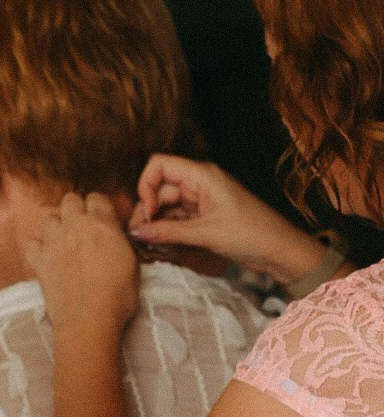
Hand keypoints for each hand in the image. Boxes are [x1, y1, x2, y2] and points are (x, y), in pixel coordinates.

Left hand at [23, 192, 137, 336]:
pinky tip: (46, 256)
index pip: (98, 198)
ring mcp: (54, 242)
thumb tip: (114, 237)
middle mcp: (76, 226)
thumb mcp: (132, 263)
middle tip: (82, 227)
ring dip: (56, 225)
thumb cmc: (117, 296)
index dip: (99, 207)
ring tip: (64, 241)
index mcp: (103, 223)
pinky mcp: (39, 261)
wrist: (89, 319)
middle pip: (70, 200)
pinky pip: (31, 243)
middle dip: (76, 209)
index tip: (102, 218)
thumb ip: (119, 241)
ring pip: (49, 217)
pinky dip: (37, 247)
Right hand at [130, 154, 326, 284]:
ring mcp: (202, 200)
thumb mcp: (206, 233)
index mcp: (202, 175)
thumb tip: (136, 231)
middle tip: (140, 236)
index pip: (160, 165)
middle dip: (147, 210)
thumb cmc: (252, 234)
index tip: (148, 213)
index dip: (146, 186)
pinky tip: (160, 244)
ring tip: (149, 244)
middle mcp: (200, 183)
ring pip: (167, 206)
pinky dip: (167, 230)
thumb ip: (168, 231)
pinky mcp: (204, 217)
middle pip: (160, 189)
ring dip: (156, 223)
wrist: (279, 250)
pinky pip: (177, 219)